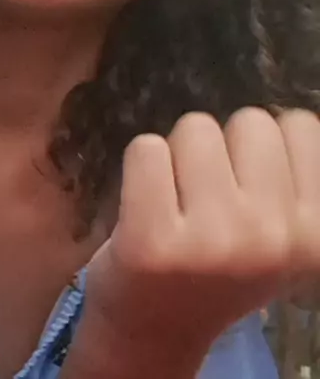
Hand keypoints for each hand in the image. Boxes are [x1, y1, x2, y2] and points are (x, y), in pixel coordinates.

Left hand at [68, 109, 319, 378]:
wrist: (154, 329)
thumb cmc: (216, 263)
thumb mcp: (277, 229)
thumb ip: (290, 174)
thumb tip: (283, 113)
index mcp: (313, 233)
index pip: (301, 126)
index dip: (263, 146)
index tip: (246, 184)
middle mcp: (273, 238)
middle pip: (250, 119)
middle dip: (224, 145)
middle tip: (207, 195)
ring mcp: (213, 240)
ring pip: (196, 127)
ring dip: (180, 153)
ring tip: (176, 201)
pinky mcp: (152, 241)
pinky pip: (146, 148)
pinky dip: (140, 166)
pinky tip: (145, 206)